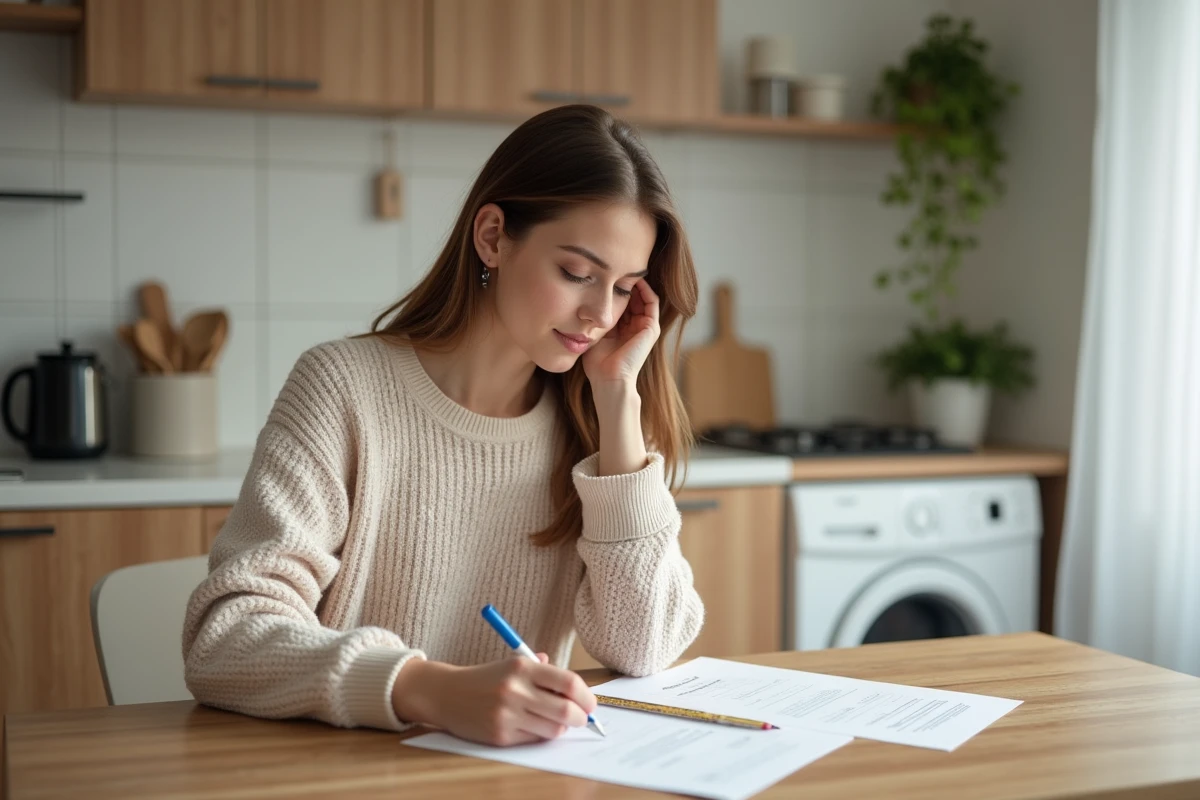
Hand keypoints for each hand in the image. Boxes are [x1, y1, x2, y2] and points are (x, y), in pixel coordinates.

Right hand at [391, 654, 596, 746]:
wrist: (447, 693)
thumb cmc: (486, 678)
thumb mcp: (514, 663)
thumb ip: (544, 671)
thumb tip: (576, 689)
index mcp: (522, 668)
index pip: (569, 683)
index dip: (586, 696)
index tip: (590, 703)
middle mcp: (515, 690)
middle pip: (566, 710)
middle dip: (581, 717)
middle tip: (582, 717)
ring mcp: (507, 715)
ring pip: (554, 729)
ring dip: (561, 727)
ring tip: (555, 720)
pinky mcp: (500, 735)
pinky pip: (534, 739)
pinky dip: (540, 734)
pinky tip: (533, 725)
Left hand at [582, 279, 660, 387]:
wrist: (608, 379)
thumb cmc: (597, 364)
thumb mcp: (594, 334)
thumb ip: (594, 320)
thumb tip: (584, 302)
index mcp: (623, 330)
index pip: (622, 303)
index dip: (614, 288)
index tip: (604, 275)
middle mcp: (636, 327)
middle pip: (634, 298)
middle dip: (625, 283)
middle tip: (615, 268)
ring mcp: (646, 327)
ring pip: (643, 297)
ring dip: (635, 283)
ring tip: (624, 270)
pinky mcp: (651, 328)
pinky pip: (652, 302)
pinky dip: (645, 289)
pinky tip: (633, 279)